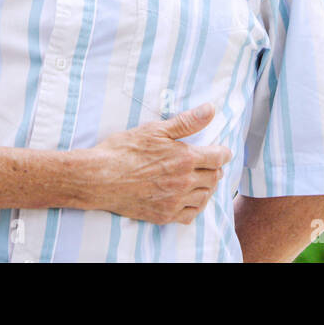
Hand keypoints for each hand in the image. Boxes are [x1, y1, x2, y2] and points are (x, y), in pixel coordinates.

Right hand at [89, 103, 231, 224]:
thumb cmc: (124, 150)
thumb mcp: (155, 129)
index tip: (221, 151)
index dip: (223, 153)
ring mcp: (175, 201)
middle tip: (210, 163)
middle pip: (214, 178)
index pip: (219, 158)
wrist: (100, 178)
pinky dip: (195, 206)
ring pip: (205, 197)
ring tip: (201, 179)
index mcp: (185, 159)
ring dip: (207, 187)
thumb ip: (187, 122)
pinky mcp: (164, 215)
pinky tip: (189, 198)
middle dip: (215, 169)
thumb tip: (210, 109)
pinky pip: (190, 215)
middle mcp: (184, 182)